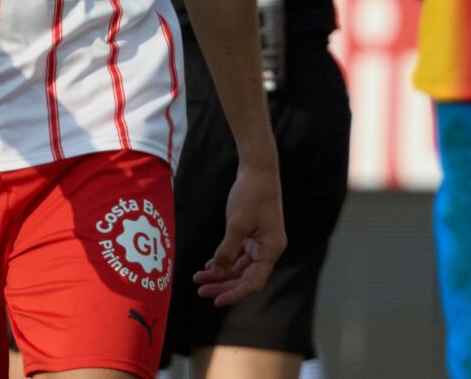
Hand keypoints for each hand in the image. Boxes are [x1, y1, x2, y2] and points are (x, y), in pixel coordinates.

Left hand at [192, 158, 284, 304]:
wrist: (258, 168)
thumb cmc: (252, 193)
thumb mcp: (237, 223)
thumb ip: (227, 250)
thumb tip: (216, 272)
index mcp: (271, 249)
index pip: (253, 282)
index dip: (235, 294)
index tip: (216, 301)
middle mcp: (268, 249)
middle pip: (245, 277)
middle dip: (223, 285)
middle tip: (200, 290)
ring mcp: (261, 242)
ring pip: (239, 268)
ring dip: (220, 274)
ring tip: (198, 279)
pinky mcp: (253, 235)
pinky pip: (237, 256)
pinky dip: (224, 261)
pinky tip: (208, 266)